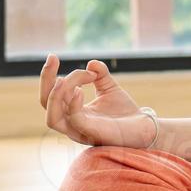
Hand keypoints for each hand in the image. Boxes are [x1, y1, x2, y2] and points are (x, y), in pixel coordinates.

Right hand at [39, 54, 155, 148]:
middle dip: (46, 79)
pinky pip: (75, 120)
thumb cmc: (124, 112)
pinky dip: (73, 104)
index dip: (48, 75)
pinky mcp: (93, 133)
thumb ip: (100, 75)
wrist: (144, 128)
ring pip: (53, 116)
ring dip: (56, 95)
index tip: (56, 56)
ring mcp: (80, 130)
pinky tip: (80, 90)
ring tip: (64, 78)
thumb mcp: (109, 88)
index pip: (50, 94)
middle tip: (52, 58)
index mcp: (71, 111)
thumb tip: (91, 63)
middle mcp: (71, 122)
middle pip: (46, 103)